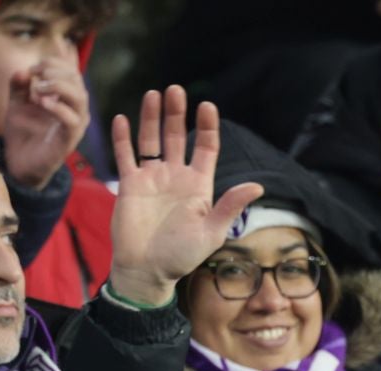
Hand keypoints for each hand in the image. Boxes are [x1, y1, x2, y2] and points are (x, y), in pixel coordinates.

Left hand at [1, 58, 89, 189]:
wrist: (19, 164)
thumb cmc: (23, 133)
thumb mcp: (16, 103)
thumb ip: (19, 85)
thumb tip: (22, 70)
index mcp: (66, 98)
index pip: (71, 71)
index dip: (55, 62)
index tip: (33, 67)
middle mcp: (75, 110)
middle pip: (77, 80)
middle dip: (56, 71)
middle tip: (35, 73)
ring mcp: (75, 125)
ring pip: (79, 97)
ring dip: (58, 86)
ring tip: (38, 88)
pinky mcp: (69, 140)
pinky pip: (72, 120)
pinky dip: (57, 107)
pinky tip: (41, 102)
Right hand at [106, 87, 264, 306]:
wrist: (147, 272)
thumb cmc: (181, 257)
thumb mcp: (211, 232)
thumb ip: (230, 206)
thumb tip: (257, 186)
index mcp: (199, 186)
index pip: (205, 148)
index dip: (207, 127)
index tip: (207, 106)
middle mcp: (176, 178)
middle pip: (177, 137)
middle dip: (176, 113)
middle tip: (176, 90)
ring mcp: (152, 179)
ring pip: (151, 140)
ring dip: (151, 118)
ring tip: (154, 94)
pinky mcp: (131, 186)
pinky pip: (126, 156)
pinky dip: (123, 138)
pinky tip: (123, 118)